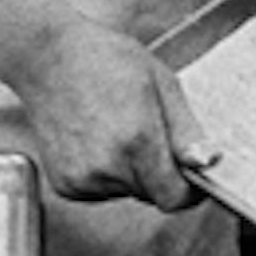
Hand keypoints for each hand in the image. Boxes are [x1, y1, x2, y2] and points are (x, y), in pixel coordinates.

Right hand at [10, 17, 218, 211]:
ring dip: (133, 171)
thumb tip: (207, 162)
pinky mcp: (64, 184)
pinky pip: (101, 190)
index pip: (174, 198)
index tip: (192, 173)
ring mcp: (81, 179)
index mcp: (137, 142)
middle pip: (153, 194)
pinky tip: (98, 139)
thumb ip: (186, 131)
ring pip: (127, 191)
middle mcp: (107, 168)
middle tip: (149, 129)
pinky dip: (107, 173)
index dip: (189, 189)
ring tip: (118, 128)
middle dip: (161, 171)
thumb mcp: (162, 84)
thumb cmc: (105, 60)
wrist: (49, 58)